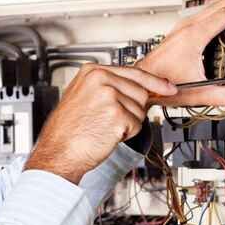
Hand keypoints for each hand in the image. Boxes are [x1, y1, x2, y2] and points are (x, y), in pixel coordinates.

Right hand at [25, 65, 176, 183]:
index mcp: (92, 72)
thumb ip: (107, 87)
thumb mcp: (82, 97)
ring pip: (140, 109)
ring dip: (128, 123)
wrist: (58, 153)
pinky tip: (106, 134)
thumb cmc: (67, 131)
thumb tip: (136, 88)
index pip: (133, 72)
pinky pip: (137, 125)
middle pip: (140, 91)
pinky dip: (126, 134)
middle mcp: (101, 80)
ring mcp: (109, 96)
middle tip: (109, 120)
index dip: (153, 82)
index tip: (167, 86)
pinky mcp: (117, 115)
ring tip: (103, 127)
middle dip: (132, 109)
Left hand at [135, 0, 224, 106]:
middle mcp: (187, 28)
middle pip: (220, 4)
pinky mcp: (179, 32)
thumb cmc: (161, 85)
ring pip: (210, 6)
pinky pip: (203, 13)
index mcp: (193, 37)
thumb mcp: (198, 93)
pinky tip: (223, 22)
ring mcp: (182, 28)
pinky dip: (218, 12)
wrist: (141, 83)